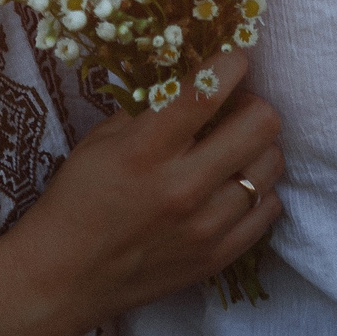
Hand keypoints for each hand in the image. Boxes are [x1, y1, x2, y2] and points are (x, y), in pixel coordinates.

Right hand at [9, 52, 284, 331]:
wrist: (64, 278)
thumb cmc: (77, 200)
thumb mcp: (101, 141)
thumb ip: (151, 111)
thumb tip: (195, 82)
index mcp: (146, 150)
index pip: (208, 92)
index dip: (232, 63)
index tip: (235, 58)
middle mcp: (183, 186)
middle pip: (261, 124)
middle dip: (253, 104)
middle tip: (233, 109)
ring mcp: (206, 225)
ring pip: (271, 165)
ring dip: (257, 148)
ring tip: (233, 150)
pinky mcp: (218, 256)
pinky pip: (269, 209)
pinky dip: (258, 191)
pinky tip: (233, 187)